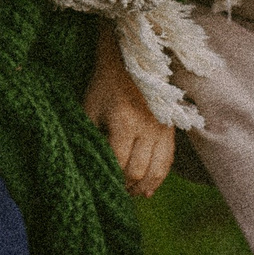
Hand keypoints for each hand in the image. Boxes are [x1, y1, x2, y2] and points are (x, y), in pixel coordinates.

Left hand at [82, 22, 173, 197]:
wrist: (133, 62)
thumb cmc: (106, 85)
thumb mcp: (90, 107)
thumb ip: (88, 134)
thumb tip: (83, 162)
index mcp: (124, 121)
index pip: (118, 161)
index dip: (109, 176)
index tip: (100, 182)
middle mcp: (146, 127)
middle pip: (138, 170)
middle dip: (124, 186)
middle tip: (113, 191)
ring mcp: (161, 130)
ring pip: (156, 170)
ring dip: (142, 187)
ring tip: (130, 193)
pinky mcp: (170, 130)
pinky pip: (167, 162)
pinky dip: (158, 179)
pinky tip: (147, 190)